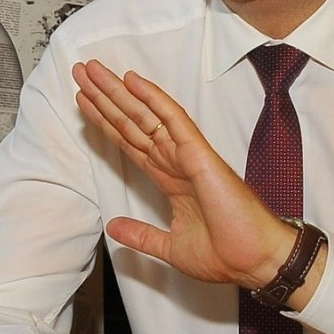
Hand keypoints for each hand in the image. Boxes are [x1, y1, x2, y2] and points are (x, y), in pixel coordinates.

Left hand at [72, 59, 295, 290]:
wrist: (253, 263)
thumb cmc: (225, 255)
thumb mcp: (170, 248)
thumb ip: (142, 235)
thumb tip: (113, 227)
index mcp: (169, 180)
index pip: (130, 142)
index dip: (105, 121)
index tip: (83, 101)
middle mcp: (175, 162)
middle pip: (132, 123)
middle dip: (104, 98)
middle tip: (80, 72)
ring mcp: (187, 155)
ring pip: (146, 116)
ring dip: (117, 92)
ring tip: (92, 70)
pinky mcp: (199, 154)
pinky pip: (173, 120)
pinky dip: (153, 98)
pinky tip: (133, 81)